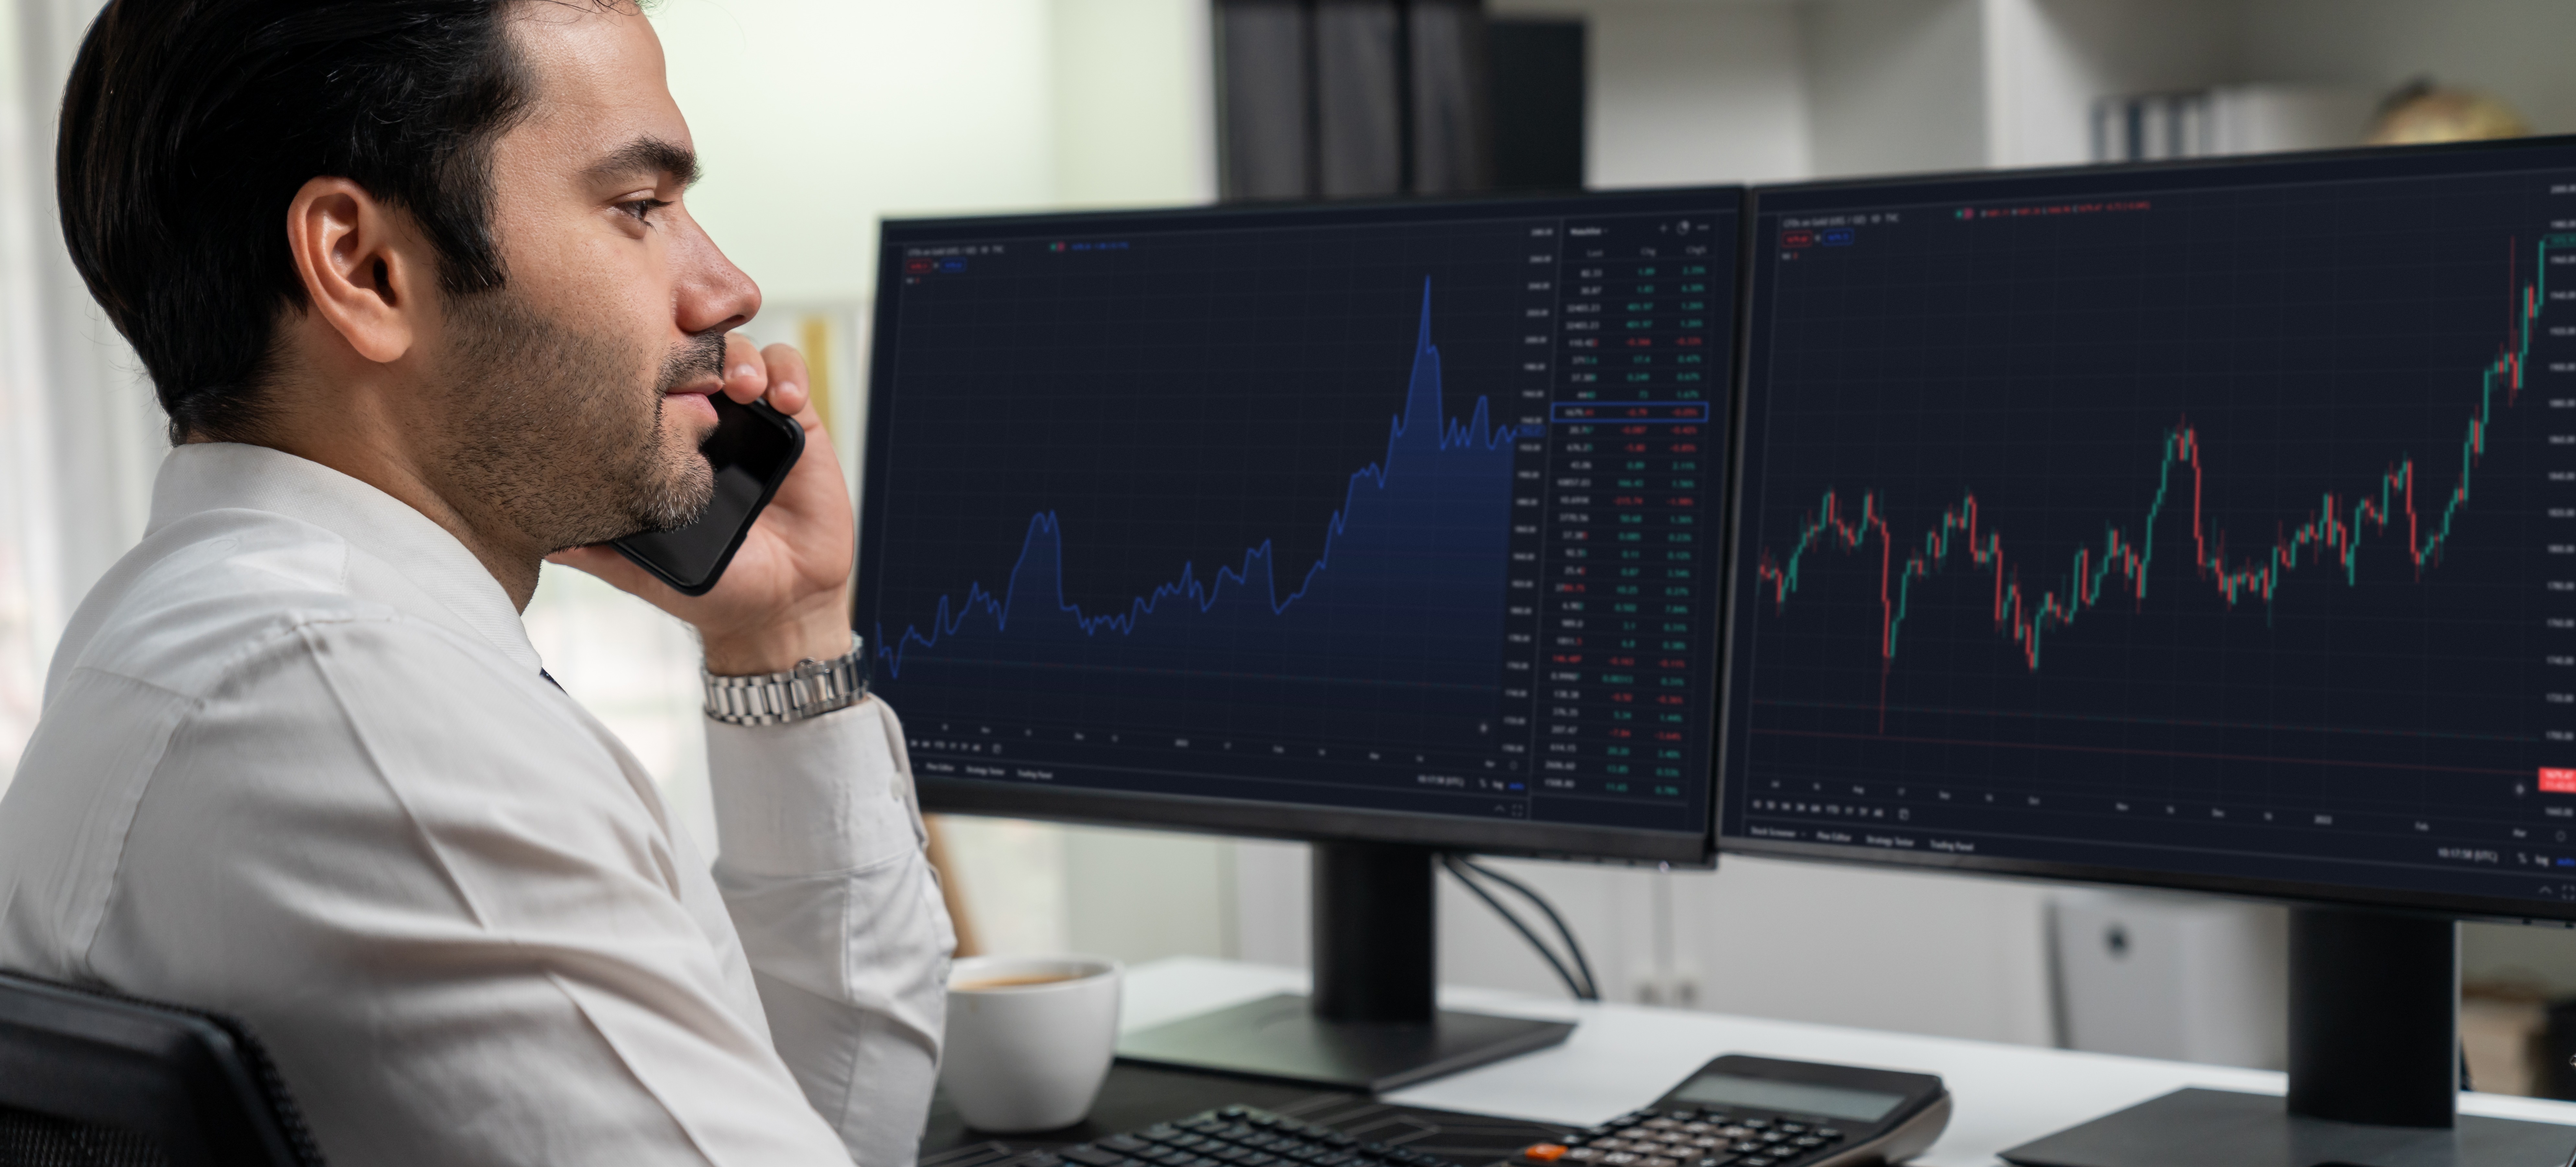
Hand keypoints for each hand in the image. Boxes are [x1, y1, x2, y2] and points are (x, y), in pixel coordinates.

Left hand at [549, 333, 855, 674]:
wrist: (777, 608)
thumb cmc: (709, 585)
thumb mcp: (638, 567)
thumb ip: (594, 548)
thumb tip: (532, 533)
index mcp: (663, 442)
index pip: (646, 376)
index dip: (642, 351)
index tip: (633, 352)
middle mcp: (703, 422)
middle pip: (693, 348)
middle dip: (693, 334)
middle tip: (691, 349)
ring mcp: (749, 420)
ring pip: (742, 351)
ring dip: (743, 357)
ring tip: (743, 388)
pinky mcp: (797, 427)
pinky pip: (790, 377)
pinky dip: (787, 375)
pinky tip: (784, 402)